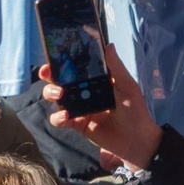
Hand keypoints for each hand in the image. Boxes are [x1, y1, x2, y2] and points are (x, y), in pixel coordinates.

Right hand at [40, 43, 160, 170]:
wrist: (136, 139)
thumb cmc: (135, 110)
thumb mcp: (127, 86)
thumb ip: (116, 67)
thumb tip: (109, 45)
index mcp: (94, 80)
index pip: (75, 68)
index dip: (62, 62)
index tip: (54, 56)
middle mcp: (83, 92)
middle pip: (59, 81)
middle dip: (50, 75)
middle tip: (47, 73)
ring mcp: (79, 108)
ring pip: (56, 98)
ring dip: (51, 93)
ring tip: (59, 94)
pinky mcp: (77, 124)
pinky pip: (60, 120)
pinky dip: (58, 118)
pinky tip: (65, 116)